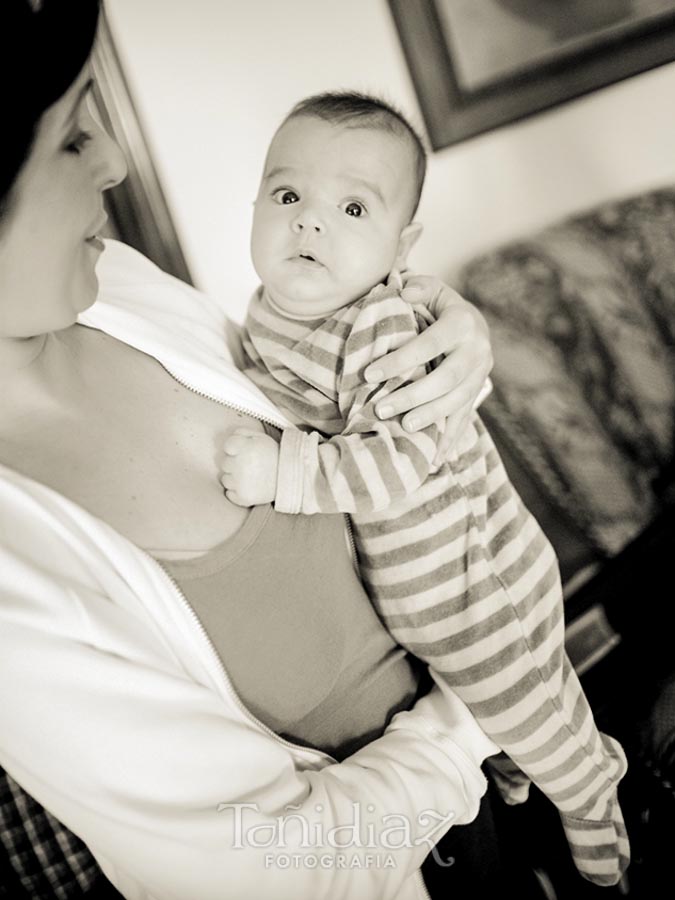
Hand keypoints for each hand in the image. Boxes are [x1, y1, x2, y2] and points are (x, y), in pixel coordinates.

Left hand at [220, 427, 278, 506]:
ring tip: (250, 476)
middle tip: (250, 465)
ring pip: (225, 479)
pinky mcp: (244, 497)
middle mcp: (241, 465)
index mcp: (246, 448)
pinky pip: (229, 494)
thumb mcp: (261, 438)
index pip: (227, 446)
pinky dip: (236, 492)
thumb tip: (230, 437)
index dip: (235, 449)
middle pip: (225, 463)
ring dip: (234, 478)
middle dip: (234, 463)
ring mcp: (242, 482)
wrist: (290, 477)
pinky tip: (248, 486)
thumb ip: (242, 433)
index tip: (244, 452)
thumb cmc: (273, 456)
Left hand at [364, 274, 492, 462]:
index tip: (369, 374)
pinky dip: (450, 439)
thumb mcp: (431, 290)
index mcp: (463, 322)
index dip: (400, 361)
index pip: (429, 344)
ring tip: (404, 429)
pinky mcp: (478, 392)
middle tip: (381, 409)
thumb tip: (404, 292)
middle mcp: (478, 349)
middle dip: (413, 396)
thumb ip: (419, 289)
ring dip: (431, 418)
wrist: (472, 322)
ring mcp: (481, 374)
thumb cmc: (439, 306)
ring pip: (458, 402)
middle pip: (446, 379)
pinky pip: (465, 419)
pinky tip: (436, 460)